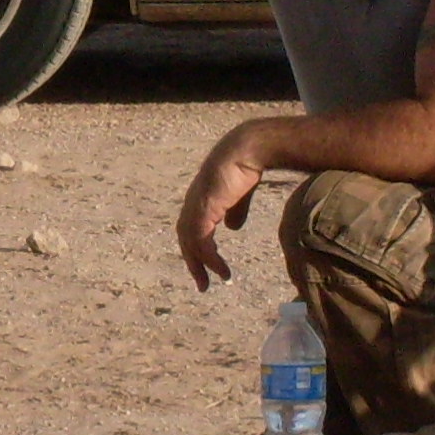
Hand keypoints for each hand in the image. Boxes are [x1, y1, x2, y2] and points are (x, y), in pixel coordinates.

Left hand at [177, 127, 266, 290]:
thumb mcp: (239, 195)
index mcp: (199, 200)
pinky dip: (208, 257)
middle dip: (193, 262)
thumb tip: (232, 228)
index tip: (206, 267)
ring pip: (190, 243)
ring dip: (199, 265)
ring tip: (209, 282)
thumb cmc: (245, 167)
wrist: (248, 150)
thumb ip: (235, 211)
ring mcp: (196, 205)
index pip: (191, 230)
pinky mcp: (204, 208)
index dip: (196, 249)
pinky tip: (220, 269)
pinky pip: (201, 240)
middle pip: (186, 239)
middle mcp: (192, 203)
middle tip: (202, 284)